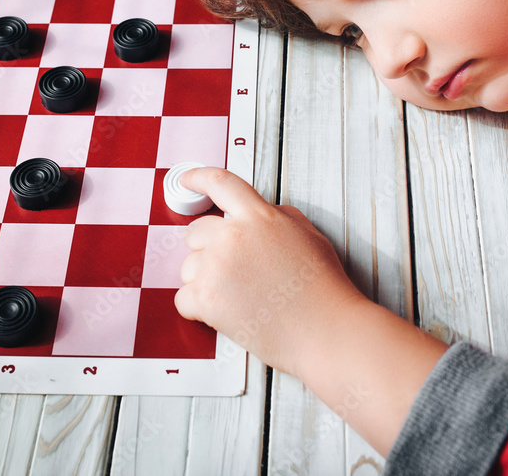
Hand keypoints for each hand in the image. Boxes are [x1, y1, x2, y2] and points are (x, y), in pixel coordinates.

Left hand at [174, 166, 363, 376]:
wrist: (324, 330)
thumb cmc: (322, 289)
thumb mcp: (309, 235)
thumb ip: (279, 217)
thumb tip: (263, 214)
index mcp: (258, 217)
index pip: (220, 183)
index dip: (198, 178)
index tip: (187, 179)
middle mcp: (233, 236)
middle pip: (195, 232)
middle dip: (207, 250)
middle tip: (233, 272)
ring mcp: (216, 266)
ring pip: (188, 268)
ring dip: (205, 282)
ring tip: (239, 297)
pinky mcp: (206, 298)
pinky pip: (183, 299)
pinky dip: (199, 310)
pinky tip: (227, 313)